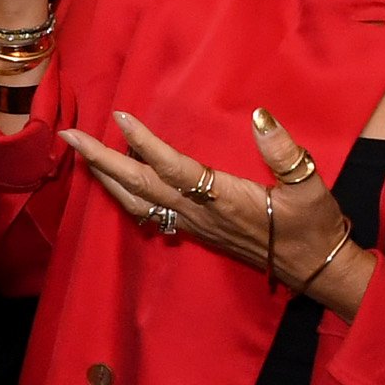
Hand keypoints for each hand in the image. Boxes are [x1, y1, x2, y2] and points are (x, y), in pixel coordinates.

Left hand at [62, 106, 366, 312]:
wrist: (314, 268)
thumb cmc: (313, 225)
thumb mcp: (310, 185)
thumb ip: (284, 151)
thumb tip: (261, 117)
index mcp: (223, 198)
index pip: (173, 168)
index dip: (145, 144)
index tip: (119, 118)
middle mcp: (199, 213)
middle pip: (140, 185)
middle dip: (102, 160)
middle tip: (70, 137)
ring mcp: (193, 225)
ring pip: (137, 203)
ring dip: (106, 179)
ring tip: (81, 157)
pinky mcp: (195, 231)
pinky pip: (149, 214)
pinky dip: (125, 197)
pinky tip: (114, 186)